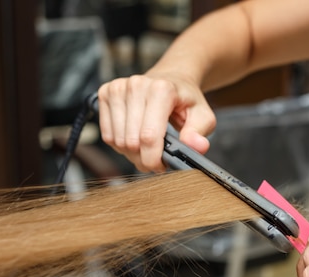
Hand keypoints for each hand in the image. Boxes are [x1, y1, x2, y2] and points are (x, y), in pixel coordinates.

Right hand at [97, 73, 214, 171]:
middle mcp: (137, 85)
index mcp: (162, 89)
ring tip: (146, 147)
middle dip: (144, 158)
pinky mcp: (105, 93)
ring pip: (118, 141)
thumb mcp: (203, 116)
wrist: (170, 78)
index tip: (161, 166)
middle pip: (132, 142)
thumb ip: (199, 133)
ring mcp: (118, 88)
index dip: (153, 159)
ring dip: (131, 153)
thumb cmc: (184, 99)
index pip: (149, 136)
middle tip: (156, 158)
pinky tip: (134, 137)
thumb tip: (197, 146)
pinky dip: (119, 144)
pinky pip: (107, 134)